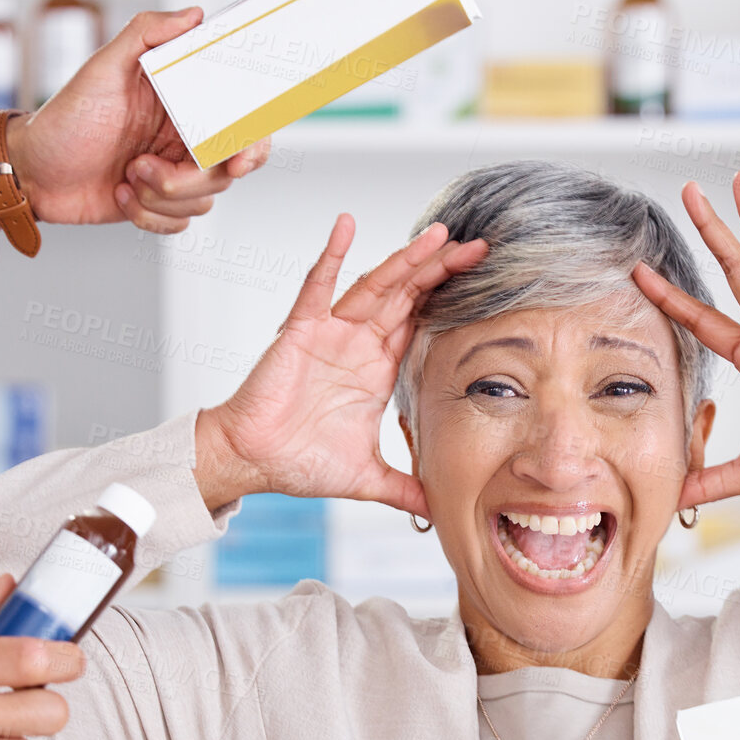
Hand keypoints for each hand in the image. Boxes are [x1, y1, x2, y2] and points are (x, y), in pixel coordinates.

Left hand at [0, 7, 272, 237]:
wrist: (30, 170)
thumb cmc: (64, 117)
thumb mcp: (102, 68)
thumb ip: (146, 33)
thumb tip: (194, 14)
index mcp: (182, 104)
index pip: (240, 124)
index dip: (251, 145)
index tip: (237, 160)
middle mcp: (184, 139)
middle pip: (224, 171)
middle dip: (185, 179)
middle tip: (142, 165)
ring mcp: (173, 174)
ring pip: (203, 202)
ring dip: (160, 196)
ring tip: (125, 175)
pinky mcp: (159, 205)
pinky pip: (181, 225)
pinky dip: (150, 216)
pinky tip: (121, 194)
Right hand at [193, 214, 487, 512]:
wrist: (254, 463)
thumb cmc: (300, 462)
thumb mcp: (368, 477)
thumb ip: (405, 490)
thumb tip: (437, 513)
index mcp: (377, 369)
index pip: (421, 323)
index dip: (450, 301)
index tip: (485, 280)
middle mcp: (359, 344)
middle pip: (408, 296)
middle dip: (441, 271)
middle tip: (477, 246)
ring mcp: (331, 333)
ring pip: (375, 287)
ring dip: (405, 260)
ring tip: (436, 235)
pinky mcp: (300, 331)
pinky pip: (317, 287)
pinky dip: (332, 255)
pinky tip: (346, 226)